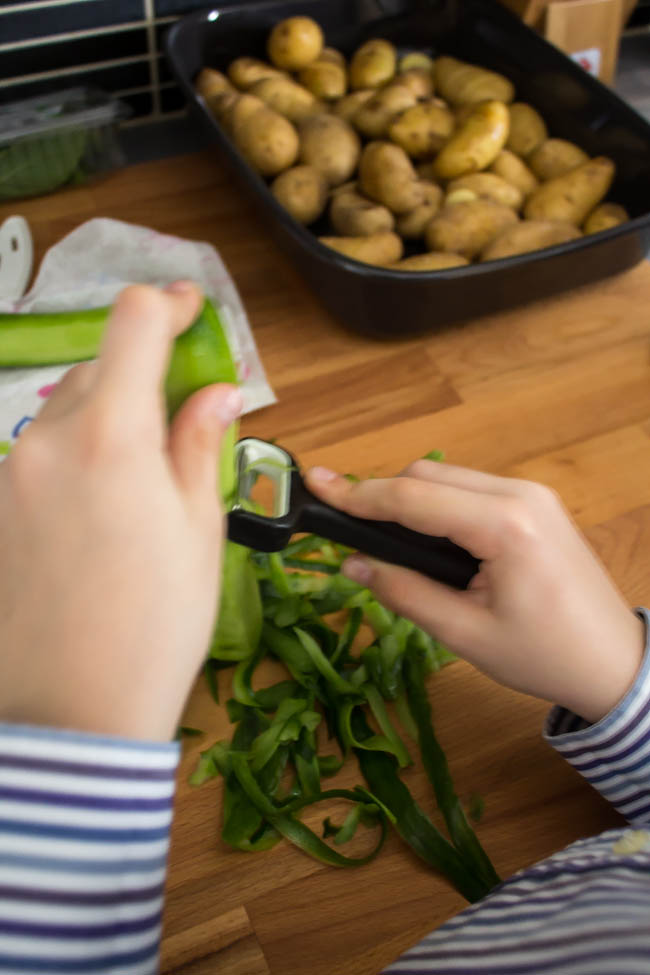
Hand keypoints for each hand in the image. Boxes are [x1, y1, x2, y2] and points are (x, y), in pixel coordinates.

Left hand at [0, 283, 241, 740]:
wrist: (71, 713)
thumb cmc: (155, 625)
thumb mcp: (198, 531)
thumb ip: (200, 444)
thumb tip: (217, 390)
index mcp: (111, 438)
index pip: (132, 324)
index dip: (166, 304)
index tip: (189, 310)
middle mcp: (44, 441)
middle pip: (98, 369)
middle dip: (141, 376)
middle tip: (180, 416)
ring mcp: (6, 475)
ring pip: (63, 413)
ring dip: (104, 421)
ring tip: (137, 483)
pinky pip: (35, 456)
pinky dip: (71, 459)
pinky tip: (95, 516)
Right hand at [305, 461, 644, 722]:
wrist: (615, 662)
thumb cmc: (544, 656)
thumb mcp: (465, 634)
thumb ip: (404, 592)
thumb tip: (353, 566)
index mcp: (505, 525)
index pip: (413, 497)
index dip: (358, 495)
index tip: (315, 486)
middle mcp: (519, 493)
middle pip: (428, 474)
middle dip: (383, 496)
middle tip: (349, 533)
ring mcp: (532, 494)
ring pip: (448, 476)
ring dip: (411, 500)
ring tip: (386, 542)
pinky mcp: (535, 503)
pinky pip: (471, 489)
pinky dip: (439, 505)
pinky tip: (427, 539)